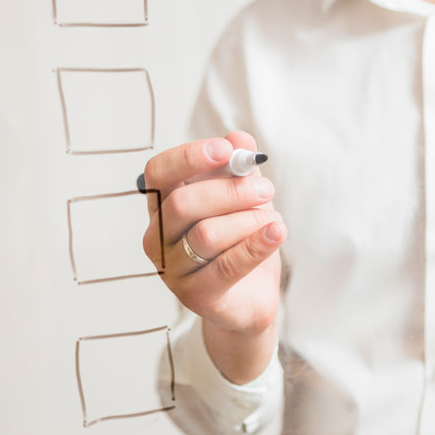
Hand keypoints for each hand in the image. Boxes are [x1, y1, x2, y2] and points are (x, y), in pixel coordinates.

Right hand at [142, 131, 285, 335]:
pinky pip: (227, 266)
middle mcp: (157, 237)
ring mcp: (173, 270)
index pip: (158, 173)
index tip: (226, 150)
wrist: (250, 296)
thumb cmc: (239, 240)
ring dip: (248, 221)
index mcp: (162, 205)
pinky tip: (277, 232)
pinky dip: (256, 245)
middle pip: (182, 203)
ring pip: (206, 234)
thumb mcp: (243, 197)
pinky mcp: (197, 296)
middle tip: (266, 190)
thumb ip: (238, 167)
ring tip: (273, 220)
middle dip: (230, 191)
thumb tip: (239, 137)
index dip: (188, 157)